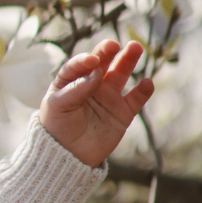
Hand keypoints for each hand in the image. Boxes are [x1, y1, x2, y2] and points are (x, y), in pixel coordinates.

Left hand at [38, 39, 153, 167]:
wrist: (66, 157)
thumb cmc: (56, 128)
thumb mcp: (57, 106)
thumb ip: (76, 89)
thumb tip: (96, 72)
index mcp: (70, 81)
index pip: (79, 65)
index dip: (85, 60)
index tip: (92, 60)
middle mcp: (90, 85)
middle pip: (102, 63)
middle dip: (108, 52)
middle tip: (114, 45)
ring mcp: (107, 97)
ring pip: (120, 74)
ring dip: (128, 60)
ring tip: (134, 48)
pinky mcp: (121, 112)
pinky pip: (135, 98)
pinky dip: (143, 91)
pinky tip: (146, 84)